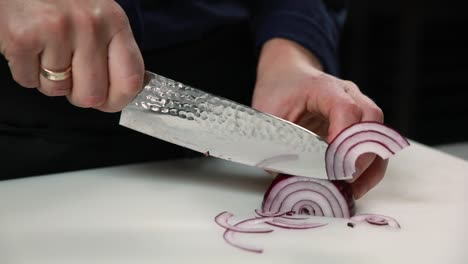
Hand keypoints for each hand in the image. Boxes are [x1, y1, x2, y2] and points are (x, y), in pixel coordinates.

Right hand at [0, 0, 143, 111]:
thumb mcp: (99, 16)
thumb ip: (112, 50)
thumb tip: (120, 93)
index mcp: (115, 22)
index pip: (130, 80)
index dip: (119, 100)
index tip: (109, 101)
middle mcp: (89, 25)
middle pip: (92, 96)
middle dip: (78, 93)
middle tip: (70, 73)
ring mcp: (56, 31)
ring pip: (57, 91)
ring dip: (49, 80)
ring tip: (47, 51)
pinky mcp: (23, 37)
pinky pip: (28, 81)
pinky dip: (26, 72)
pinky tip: (30, 47)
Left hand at [252, 38, 385, 198]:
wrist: (287, 75)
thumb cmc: (278, 92)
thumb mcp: (268, 116)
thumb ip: (278, 144)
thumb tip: (291, 179)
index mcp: (323, 87)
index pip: (345, 109)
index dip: (343, 138)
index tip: (334, 164)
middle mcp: (349, 94)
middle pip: (370, 122)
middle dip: (360, 156)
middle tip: (343, 181)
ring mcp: (358, 107)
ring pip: (377, 136)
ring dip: (369, 166)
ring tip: (352, 191)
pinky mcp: (359, 124)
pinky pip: (373, 146)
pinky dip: (368, 167)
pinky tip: (356, 185)